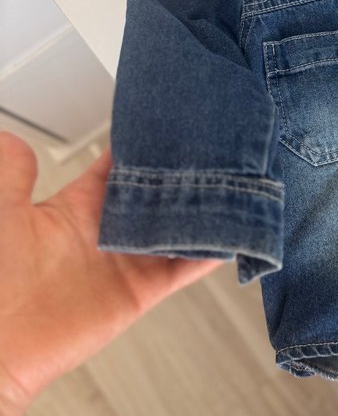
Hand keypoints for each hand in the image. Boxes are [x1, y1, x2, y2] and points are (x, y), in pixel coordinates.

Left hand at [0, 131, 222, 415]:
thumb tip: (17, 142)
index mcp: (76, 206)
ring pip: (178, 228)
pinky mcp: (142, 291)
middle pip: (157, 194)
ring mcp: (128, 261)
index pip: (119, 167)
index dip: (143, 145)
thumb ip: (12, 174)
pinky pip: (184, 268)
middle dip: (184, 172)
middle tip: (216, 147)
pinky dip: (211, 254)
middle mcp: (107, 231)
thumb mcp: (1, 211)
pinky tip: (234, 234)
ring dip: (204, 210)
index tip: (169, 124)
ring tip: (237, 183)